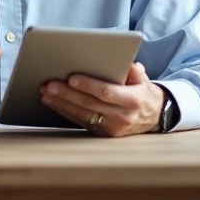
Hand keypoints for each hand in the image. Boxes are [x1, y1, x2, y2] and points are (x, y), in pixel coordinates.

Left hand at [40, 62, 163, 137]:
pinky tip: (54, 103)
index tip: (71, 78)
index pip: (107, 92)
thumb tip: (127, 64)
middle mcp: (122, 116)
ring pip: (82, 114)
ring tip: (46, 93)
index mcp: (132, 100)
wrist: (152, 118)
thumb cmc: (143, 94)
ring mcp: (112, 128)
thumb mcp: (144, 80)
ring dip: (61, 103)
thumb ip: (135, 71)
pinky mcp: (103, 134)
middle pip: (89, 104)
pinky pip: (81, 122)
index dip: (88, 85)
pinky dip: (65, 112)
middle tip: (50, 85)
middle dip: (67, 94)